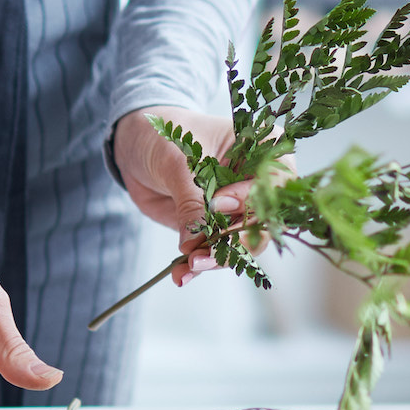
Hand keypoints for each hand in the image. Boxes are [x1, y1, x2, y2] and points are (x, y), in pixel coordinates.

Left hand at [111, 107, 252, 286]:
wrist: (136, 144)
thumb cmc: (164, 134)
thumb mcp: (178, 162)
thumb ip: (191, 201)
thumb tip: (196, 242)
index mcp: (263, 151)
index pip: (274, 184)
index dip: (250, 199)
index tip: (219, 204)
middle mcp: (257, 183)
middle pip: (263, 222)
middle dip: (234, 242)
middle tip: (204, 253)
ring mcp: (239, 209)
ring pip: (242, 244)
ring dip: (216, 259)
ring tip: (189, 265)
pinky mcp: (217, 228)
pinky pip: (216, 252)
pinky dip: (199, 265)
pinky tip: (181, 274)